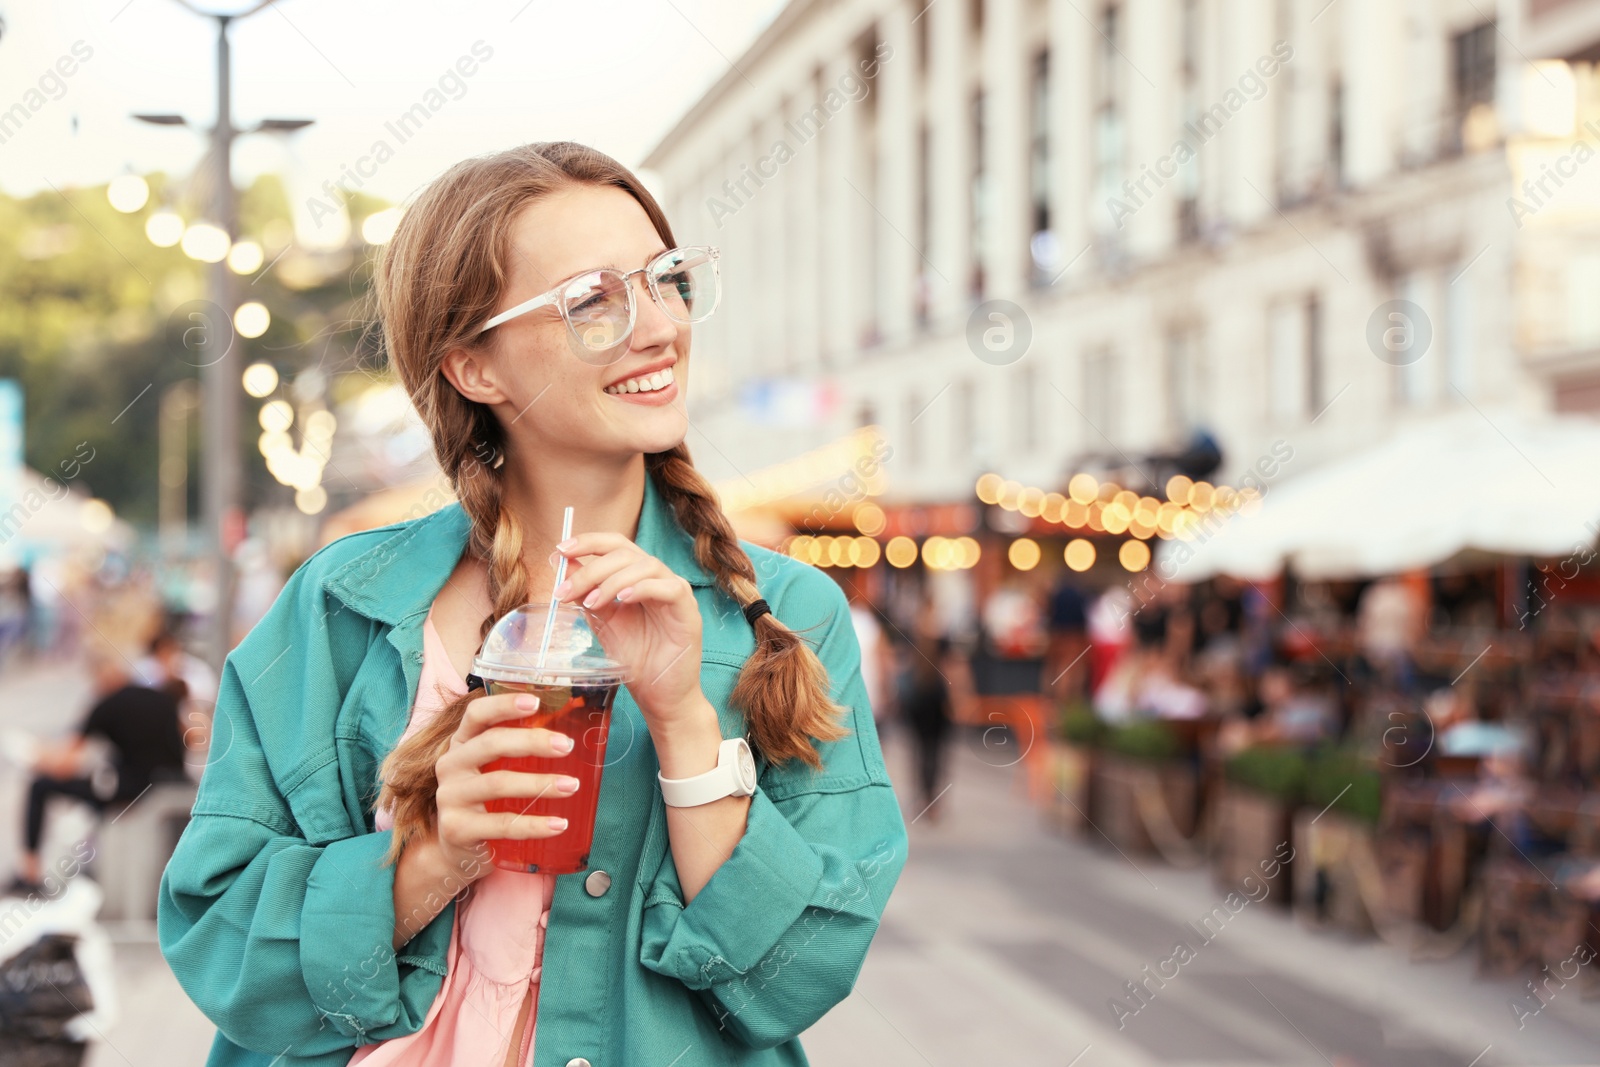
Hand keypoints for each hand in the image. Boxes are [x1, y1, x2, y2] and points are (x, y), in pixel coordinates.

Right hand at [431, 691, 580, 880]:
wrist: (458, 851)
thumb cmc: (486, 802)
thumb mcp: (495, 770)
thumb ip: (520, 752)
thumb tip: (571, 733)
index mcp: (462, 744)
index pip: (476, 714)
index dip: (503, 705)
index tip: (535, 702)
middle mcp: (451, 765)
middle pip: (491, 743)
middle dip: (532, 741)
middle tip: (566, 746)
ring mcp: (450, 798)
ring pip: (498, 783)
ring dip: (540, 784)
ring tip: (571, 786)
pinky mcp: (457, 829)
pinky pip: (502, 824)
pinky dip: (534, 825)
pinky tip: (558, 825)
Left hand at [552, 531, 703, 726]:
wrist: (659, 696)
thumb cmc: (636, 659)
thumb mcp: (603, 621)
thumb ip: (587, 593)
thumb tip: (561, 563)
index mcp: (638, 577)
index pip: (616, 545)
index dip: (589, 542)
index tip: (560, 550)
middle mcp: (659, 579)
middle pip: (626, 553)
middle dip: (591, 568)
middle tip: (565, 591)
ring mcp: (677, 593)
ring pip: (646, 566)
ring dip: (612, 581)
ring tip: (591, 603)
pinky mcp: (689, 612)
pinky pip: (669, 588)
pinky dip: (644, 588)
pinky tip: (623, 600)